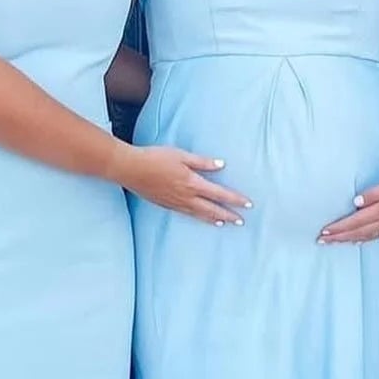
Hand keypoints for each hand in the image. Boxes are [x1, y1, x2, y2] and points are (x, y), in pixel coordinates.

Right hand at [119, 145, 251, 226]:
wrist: (130, 169)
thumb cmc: (155, 157)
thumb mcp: (181, 155)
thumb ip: (202, 162)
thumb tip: (221, 165)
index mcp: (192, 182)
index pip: (219, 193)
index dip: (235, 200)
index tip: (248, 204)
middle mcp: (186, 196)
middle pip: (212, 208)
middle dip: (228, 215)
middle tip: (241, 221)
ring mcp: (176, 202)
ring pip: (200, 214)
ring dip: (214, 219)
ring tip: (225, 223)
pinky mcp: (167, 204)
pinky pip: (187, 214)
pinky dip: (198, 218)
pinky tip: (201, 218)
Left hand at [318, 168, 378, 242]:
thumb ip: (377, 192)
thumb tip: (356, 202)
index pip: (356, 221)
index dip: (339, 227)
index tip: (323, 232)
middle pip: (358, 231)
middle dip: (339, 237)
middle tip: (321, 241)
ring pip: (367, 236)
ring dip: (348, 239)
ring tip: (334, 243)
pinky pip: (377, 236)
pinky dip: (364, 239)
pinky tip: (358, 240)